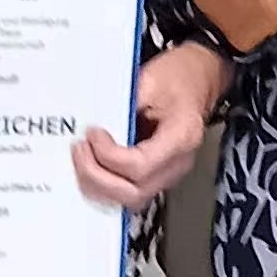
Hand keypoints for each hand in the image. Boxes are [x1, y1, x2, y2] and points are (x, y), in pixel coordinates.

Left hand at [75, 42, 228, 208]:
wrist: (195, 79)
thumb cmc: (179, 76)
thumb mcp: (150, 78)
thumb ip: (121, 102)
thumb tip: (91, 119)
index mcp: (182, 136)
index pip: (141, 165)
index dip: (109, 155)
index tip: (93, 134)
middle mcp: (177, 163)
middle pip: (134, 193)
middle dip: (97, 176)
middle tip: (80, 150)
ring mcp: (167, 174)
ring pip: (129, 200)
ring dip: (98, 184)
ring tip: (82, 157)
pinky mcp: (155, 176)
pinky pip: (126, 193)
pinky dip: (104, 184)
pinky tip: (91, 166)